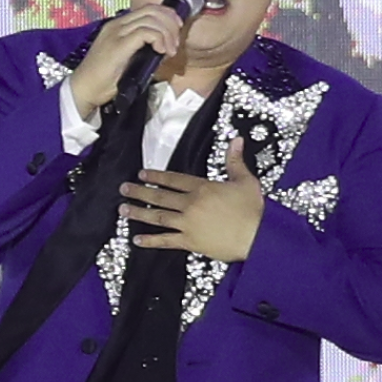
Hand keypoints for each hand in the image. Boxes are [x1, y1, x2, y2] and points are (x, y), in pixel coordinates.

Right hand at [69, 5, 182, 118]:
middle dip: (170, 23)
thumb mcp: (126, 60)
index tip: (176, 30)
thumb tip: (163, 49)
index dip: (166, 15)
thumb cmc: (103, 80)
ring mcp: (116, 33)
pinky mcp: (118, 45)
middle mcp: (117, 25)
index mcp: (118, 26)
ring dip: (167, 33)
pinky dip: (159, 39)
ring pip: (151, 19)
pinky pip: (145, 32)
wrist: (83, 89)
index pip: (146, 9)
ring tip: (170, 50)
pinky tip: (162, 51)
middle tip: (175, 42)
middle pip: (151, 10)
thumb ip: (141, 50)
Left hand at [118, 138, 263, 261]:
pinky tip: (137, 240)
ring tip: (123, 210)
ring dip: (139, 213)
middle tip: (124, 189)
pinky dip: (151, 241)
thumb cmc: (253, 210)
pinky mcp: (190, 242)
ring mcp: (188, 224)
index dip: (156, 176)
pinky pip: (166, 241)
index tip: (142, 173)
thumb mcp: (246, 180)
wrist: (257, 236)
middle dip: (139, 192)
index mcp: (202, 188)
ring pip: (158, 216)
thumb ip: (235, 161)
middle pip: (160, 196)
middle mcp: (190, 204)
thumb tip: (236, 140)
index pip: (174, 179)